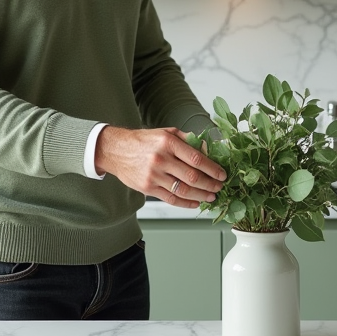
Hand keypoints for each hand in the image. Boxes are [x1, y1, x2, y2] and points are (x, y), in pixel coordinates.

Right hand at [94, 126, 226, 208]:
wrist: (116, 150)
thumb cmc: (142, 141)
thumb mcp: (166, 132)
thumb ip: (187, 140)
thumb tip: (206, 149)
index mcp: (168, 143)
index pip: (196, 158)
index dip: (212, 168)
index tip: (221, 173)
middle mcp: (161, 159)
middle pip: (192, 176)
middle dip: (210, 184)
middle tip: (219, 186)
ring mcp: (154, 175)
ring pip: (183, 190)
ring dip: (201, 195)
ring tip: (211, 196)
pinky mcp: (148, 188)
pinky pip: (171, 198)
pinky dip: (186, 203)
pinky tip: (195, 202)